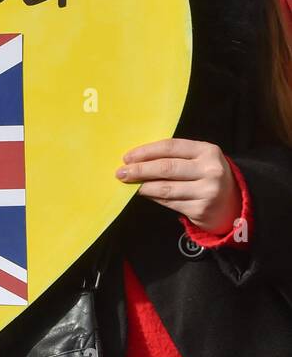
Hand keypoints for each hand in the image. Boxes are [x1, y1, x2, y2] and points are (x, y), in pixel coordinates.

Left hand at [117, 137, 240, 234]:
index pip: (170, 147)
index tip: (127, 157)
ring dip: (143, 186)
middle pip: (166, 168)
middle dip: (140, 170)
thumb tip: (136, 160)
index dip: (146, 151)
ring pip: (165, 188)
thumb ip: (174, 156)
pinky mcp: (201, 209)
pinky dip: (154, 197)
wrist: (234, 203)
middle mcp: (210, 170)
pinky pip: (169, 202)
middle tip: (121, 172)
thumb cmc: (206, 175)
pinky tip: (145, 193)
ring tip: (128, 183)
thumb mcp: (198, 160)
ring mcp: (207, 191)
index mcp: (207, 151)